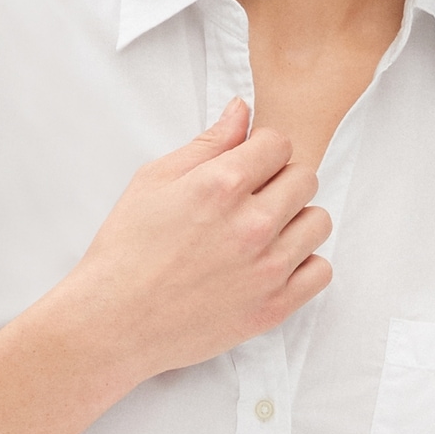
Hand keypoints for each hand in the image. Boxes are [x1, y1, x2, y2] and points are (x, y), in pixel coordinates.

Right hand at [59, 98, 331, 378]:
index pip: (279, 144)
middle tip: (253, 200)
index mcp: (220, 186)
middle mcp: (251, 224)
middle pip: (305, 179)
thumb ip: (206, 144)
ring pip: (318, 222)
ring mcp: (267, 269)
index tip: (249, 167)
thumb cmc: (126, 251)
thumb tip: (241, 110)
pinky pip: (320, 271)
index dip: (262, 151)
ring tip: (264, 233)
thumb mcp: (154, 181)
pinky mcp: (273, 307)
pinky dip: (303, 264)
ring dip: (296, 221)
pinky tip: (273, 264)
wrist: (113, 323)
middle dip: (282, 181)